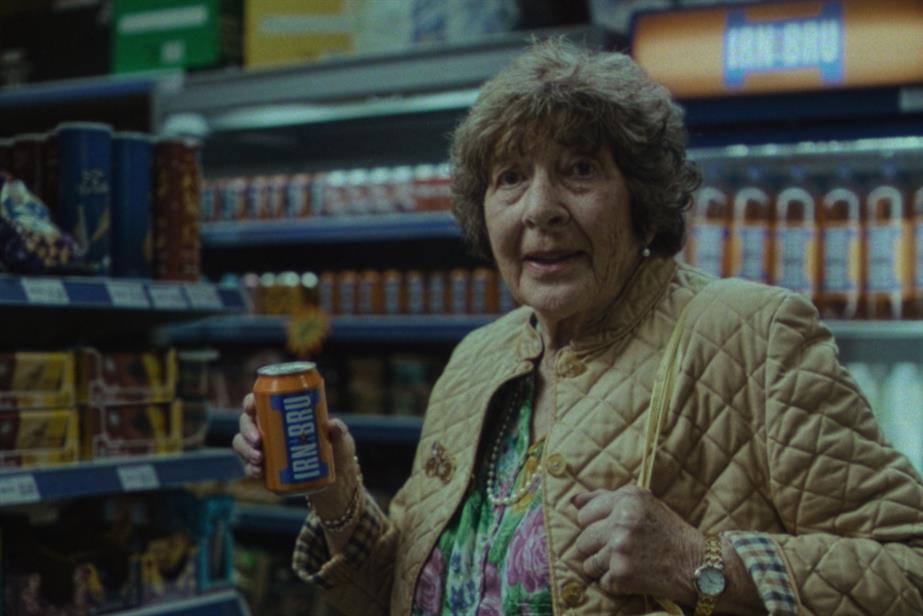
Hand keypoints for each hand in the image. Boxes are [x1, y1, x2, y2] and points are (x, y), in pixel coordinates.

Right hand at [231, 393, 360, 522]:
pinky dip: (250, 468)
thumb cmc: (336, 450)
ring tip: (259, 459)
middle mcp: (269, 427)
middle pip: (247, 422)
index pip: (260, 401)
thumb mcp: (340, 440)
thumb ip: (339, 432)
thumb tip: (334, 425)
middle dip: (247, 430)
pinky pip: (249, 466)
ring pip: (243, 443)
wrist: (335, 477)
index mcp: (282, 412)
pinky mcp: (265, 467)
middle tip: (258, 440)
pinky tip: (257, 472)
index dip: (250, 402)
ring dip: (245, 450)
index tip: (251, 408)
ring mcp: (264, 447)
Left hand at [572, 485, 703, 603]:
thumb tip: (573, 500)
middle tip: (619, 549)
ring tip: (626, 562)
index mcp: (626, 500)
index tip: (610, 530)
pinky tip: (633, 574)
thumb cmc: (667, 531)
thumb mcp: (641, 503)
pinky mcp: (622, 575)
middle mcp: (621, 522)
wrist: (696, 564)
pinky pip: (601, 581)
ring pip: (588, 563)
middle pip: (582, 540)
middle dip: (596, 547)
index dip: (595, 525)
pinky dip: (614, 582)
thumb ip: (605, 498)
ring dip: (603, 566)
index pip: (584, 514)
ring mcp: (620, 550)